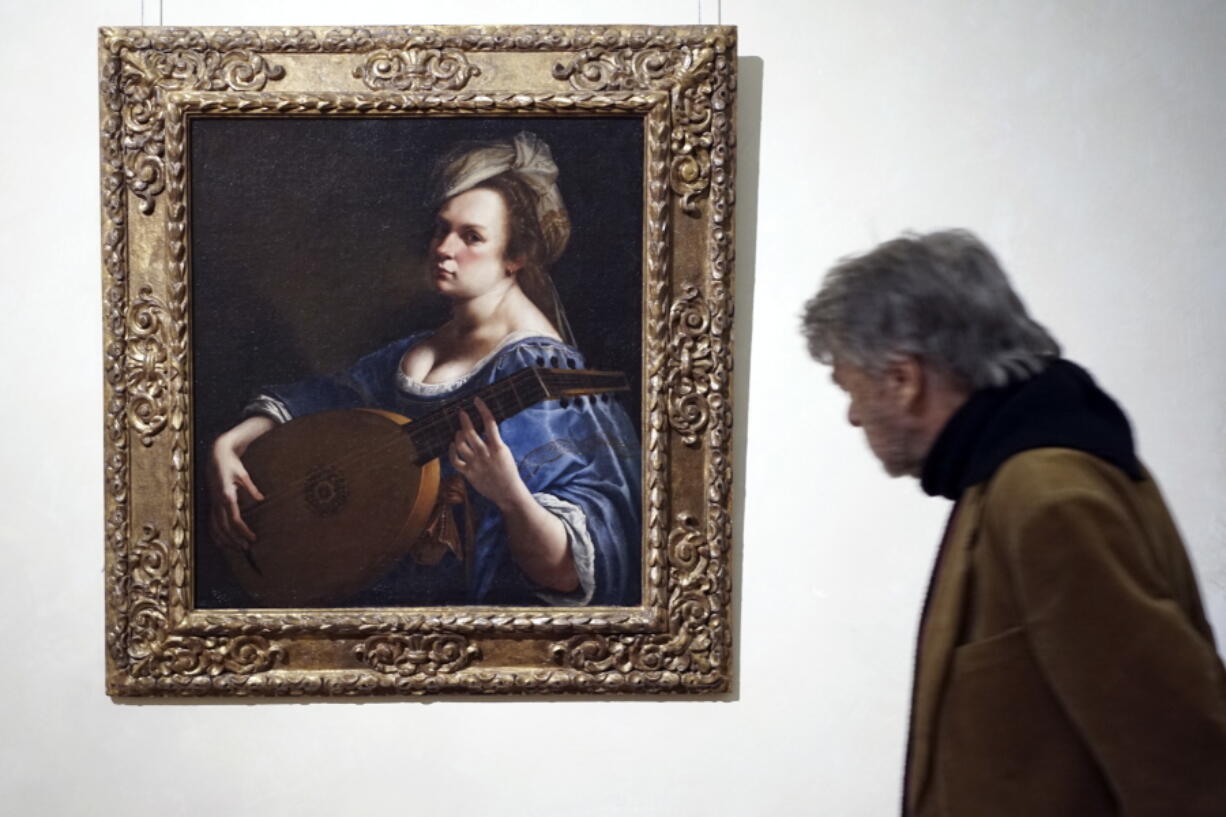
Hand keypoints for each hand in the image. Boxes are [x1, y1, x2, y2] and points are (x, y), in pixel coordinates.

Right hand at [207, 423, 268, 551]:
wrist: (216, 455)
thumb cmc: (231, 463)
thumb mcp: (243, 474)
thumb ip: (252, 488)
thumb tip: (261, 500)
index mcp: (226, 495)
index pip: (234, 520)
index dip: (243, 531)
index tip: (253, 539)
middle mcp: (216, 501)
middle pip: (224, 527)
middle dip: (235, 539)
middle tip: (247, 548)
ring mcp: (212, 503)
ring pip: (215, 527)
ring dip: (225, 540)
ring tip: (237, 548)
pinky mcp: (210, 502)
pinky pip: (210, 522)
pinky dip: (215, 534)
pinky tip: (222, 542)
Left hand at [448, 397, 527, 509]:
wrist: (507, 492)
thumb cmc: (508, 471)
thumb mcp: (505, 453)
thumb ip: (494, 442)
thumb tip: (484, 428)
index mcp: (498, 448)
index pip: (490, 423)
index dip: (482, 409)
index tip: (477, 400)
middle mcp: (485, 454)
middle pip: (470, 433)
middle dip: (464, 420)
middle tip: (462, 413)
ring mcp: (476, 464)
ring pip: (460, 445)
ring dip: (458, 435)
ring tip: (459, 431)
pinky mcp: (469, 473)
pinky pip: (454, 460)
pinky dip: (451, 451)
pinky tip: (452, 445)